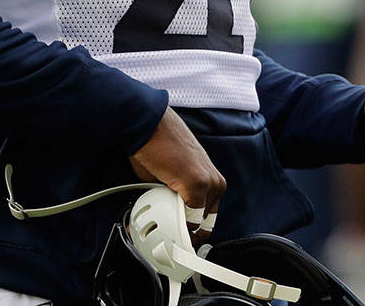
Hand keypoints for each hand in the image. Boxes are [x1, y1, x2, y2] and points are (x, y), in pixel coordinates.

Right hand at [130, 108, 225, 237]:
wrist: (148, 124)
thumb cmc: (155, 145)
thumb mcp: (170, 177)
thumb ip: (174, 199)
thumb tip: (167, 217)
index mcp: (212, 180)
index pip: (206, 219)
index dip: (189, 233)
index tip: (176, 241)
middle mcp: (216, 182)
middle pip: (204, 226)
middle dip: (183, 236)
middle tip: (166, 240)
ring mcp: (209, 183)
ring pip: (196, 224)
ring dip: (177, 232)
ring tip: (161, 232)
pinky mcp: (197, 184)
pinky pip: (189, 219)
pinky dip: (174, 226)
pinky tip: (162, 224)